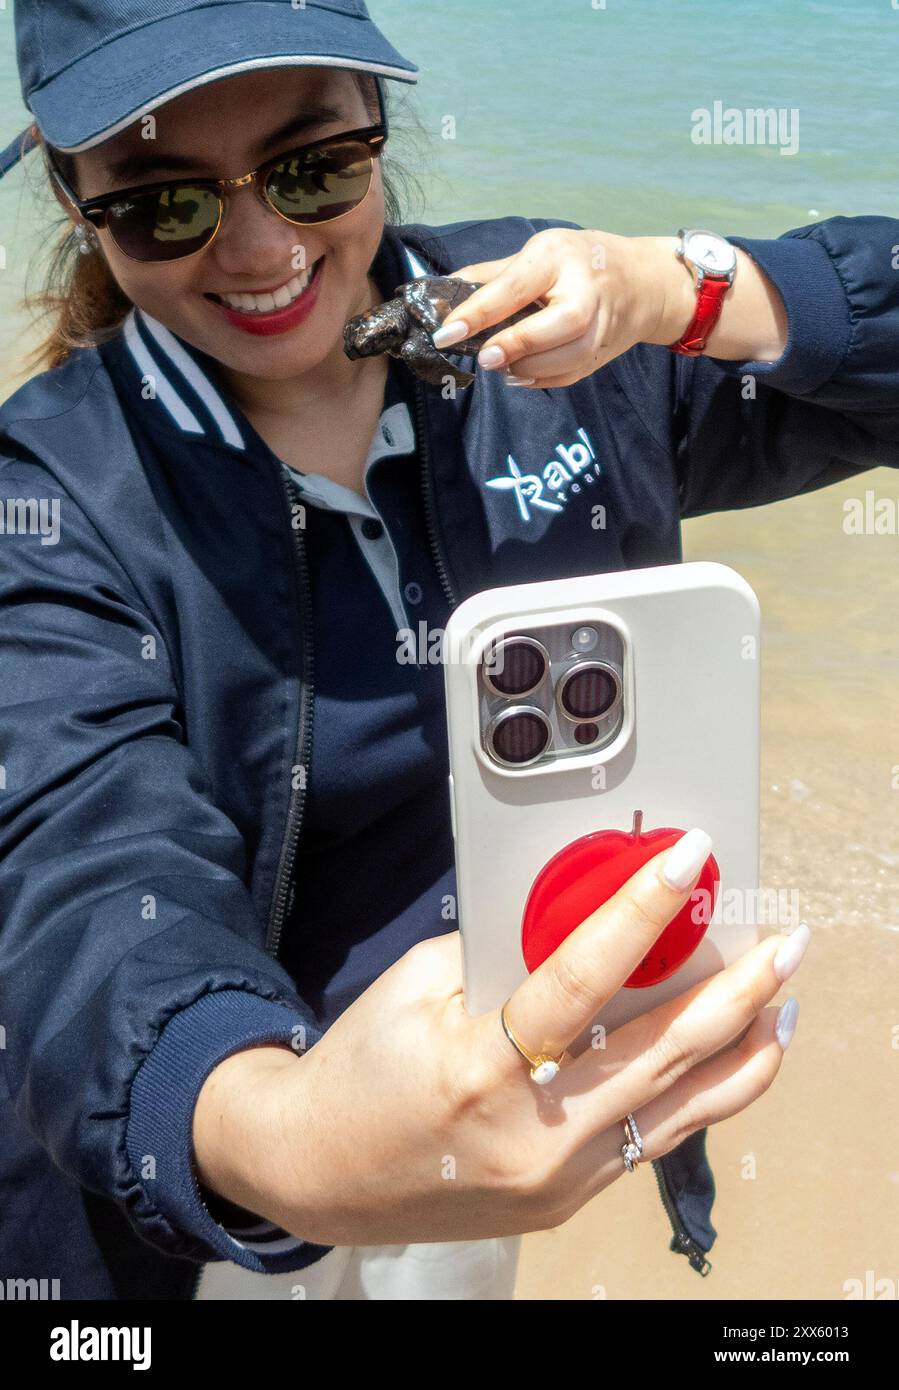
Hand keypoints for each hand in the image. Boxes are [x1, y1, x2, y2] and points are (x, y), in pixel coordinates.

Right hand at [194, 829, 804, 1246]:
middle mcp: (529, 1133)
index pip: (580, 979)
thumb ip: (504, 951)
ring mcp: (556, 1179)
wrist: (320, 1173)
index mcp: (478, 1068)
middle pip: (663, 1055)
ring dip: (745, 1050)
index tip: (688, 859)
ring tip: (782, 1000)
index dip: (640, 911)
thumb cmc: (365, 1068)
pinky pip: (655, 1139)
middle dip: (737, 991)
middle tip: (784, 945)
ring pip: (683, 1110)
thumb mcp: (419, 986)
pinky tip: (730, 1056)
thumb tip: (585, 916)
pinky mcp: (568, 1201)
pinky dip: (703, 1092)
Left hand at [434, 227, 786, 386]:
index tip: (446, 333)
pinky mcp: (605, 352)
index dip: (478, 312)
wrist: (641, 281)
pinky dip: (542, 379)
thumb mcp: (535, 254)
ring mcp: (602, 324)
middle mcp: (586, 289)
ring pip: (570, 355)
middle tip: (486, 357)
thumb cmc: (576, 262)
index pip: (515, 286)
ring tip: (501, 365)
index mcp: (558, 257)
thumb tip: (440, 295)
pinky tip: (519, 375)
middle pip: (559, 324)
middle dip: (518, 345)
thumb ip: (489, 277)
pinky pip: (572, 374)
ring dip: (529, 367)